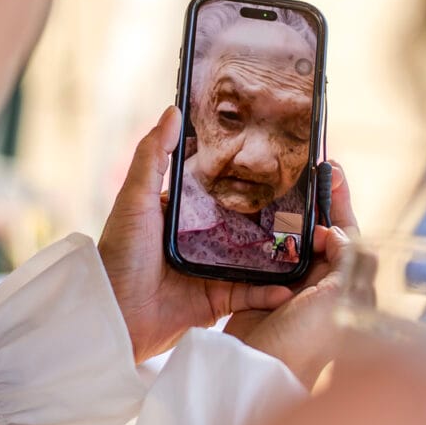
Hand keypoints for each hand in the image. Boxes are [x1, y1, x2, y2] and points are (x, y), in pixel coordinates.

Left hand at [98, 106, 294, 362]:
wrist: (114, 314)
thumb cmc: (120, 252)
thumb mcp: (134, 198)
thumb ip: (153, 156)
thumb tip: (173, 110)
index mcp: (183, 213)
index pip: (220, 188)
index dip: (245, 175)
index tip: (277, 158)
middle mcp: (201, 239)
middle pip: (246, 222)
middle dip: (275, 215)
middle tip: (308, 202)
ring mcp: (212, 270)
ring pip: (256, 258)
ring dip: (281, 254)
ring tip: (311, 243)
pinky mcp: (217, 301)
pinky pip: (251, 294)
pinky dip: (270, 293)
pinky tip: (289, 288)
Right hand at [223, 163, 367, 388]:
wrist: (260, 370)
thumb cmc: (307, 339)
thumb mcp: (340, 297)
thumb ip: (347, 259)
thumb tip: (336, 232)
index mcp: (346, 284)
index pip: (348, 235)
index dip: (341, 204)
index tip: (332, 173)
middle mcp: (322, 285)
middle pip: (321, 232)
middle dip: (316, 202)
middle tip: (307, 169)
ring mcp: (292, 288)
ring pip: (293, 240)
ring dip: (288, 214)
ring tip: (280, 185)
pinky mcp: (262, 292)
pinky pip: (266, 255)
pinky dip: (262, 235)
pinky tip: (253, 217)